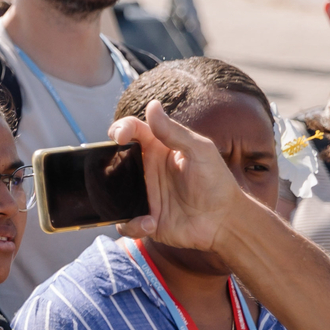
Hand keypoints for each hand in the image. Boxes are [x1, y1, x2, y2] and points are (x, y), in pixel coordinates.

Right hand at [113, 101, 245, 253]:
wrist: (225, 221)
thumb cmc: (216, 182)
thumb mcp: (200, 151)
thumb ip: (174, 131)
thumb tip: (152, 105)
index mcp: (158, 149)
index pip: (132, 130)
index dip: (120, 128)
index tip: (119, 137)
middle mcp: (147, 170)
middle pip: (113, 159)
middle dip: (104, 161)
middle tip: (108, 167)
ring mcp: (143, 194)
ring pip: (111, 191)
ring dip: (112, 196)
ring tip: (130, 201)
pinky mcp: (145, 219)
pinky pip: (124, 222)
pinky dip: (132, 224)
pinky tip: (150, 223)